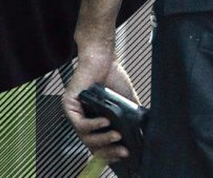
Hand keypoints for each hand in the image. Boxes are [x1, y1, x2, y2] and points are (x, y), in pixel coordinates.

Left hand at [62, 40, 138, 164]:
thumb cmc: (112, 77)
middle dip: (109, 151)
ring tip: (116, 135)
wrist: (103, 58)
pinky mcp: (69, 105)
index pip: (100, 145)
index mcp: (96, 121)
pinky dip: (94, 125)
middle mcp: (84, 120)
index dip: (111, 153)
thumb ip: (132, 118)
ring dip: (102, 140)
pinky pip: (80, 124)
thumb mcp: (127, 102)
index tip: (125, 154)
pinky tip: (105, 121)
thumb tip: (143, 134)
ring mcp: (75, 114)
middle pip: (92, 146)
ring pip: (85, 137)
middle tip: (123, 151)